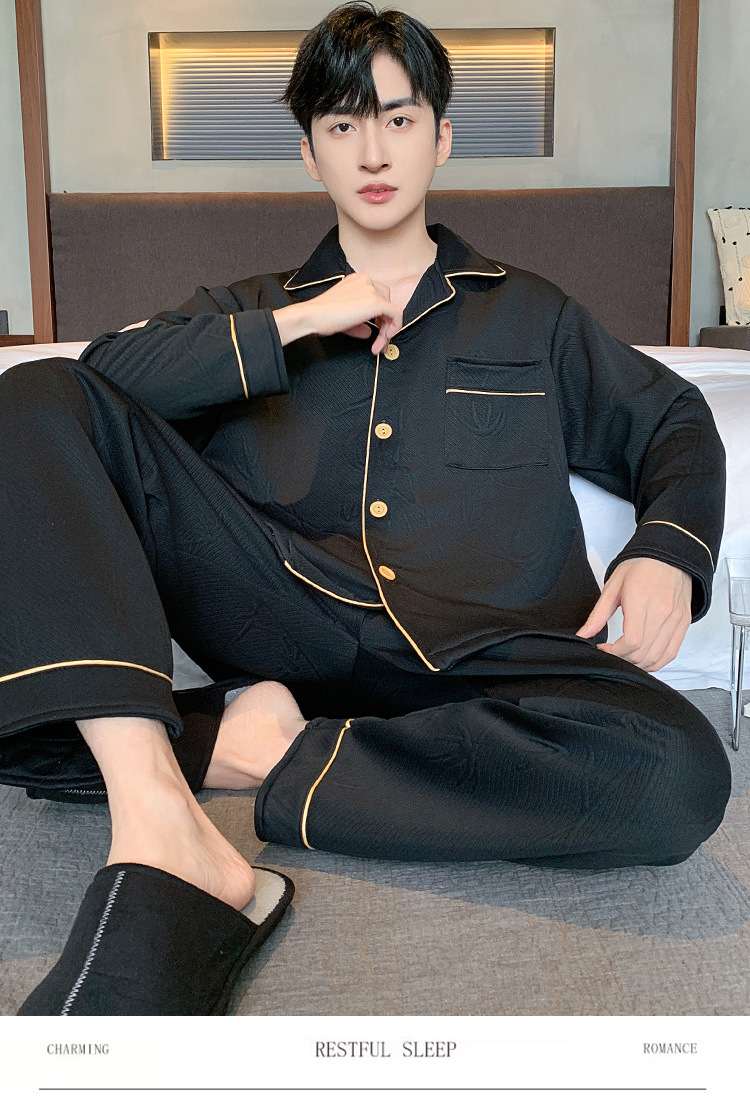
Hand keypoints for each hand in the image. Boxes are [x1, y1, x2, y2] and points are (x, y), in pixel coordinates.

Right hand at [303, 273, 402, 355]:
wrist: (313, 315)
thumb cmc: (322, 316)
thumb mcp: (344, 319)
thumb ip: (359, 324)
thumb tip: (369, 333)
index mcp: (357, 281)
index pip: (377, 297)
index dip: (378, 317)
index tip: (375, 334)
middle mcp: (366, 281)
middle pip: (386, 302)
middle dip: (384, 324)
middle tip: (378, 342)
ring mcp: (372, 290)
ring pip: (391, 310)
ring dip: (387, 330)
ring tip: (378, 345)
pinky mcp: (376, 301)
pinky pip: (396, 314)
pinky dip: (395, 327)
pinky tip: (384, 339)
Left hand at [575, 557, 692, 671]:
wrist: (669, 556)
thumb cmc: (642, 566)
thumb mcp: (613, 586)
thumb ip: (598, 614)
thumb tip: (584, 634)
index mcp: (641, 600)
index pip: (632, 642)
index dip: (614, 652)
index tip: (604, 648)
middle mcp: (662, 612)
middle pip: (643, 653)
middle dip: (623, 660)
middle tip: (612, 653)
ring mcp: (675, 620)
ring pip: (657, 658)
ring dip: (638, 664)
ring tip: (626, 656)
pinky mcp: (684, 624)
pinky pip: (671, 653)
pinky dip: (656, 662)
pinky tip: (643, 658)